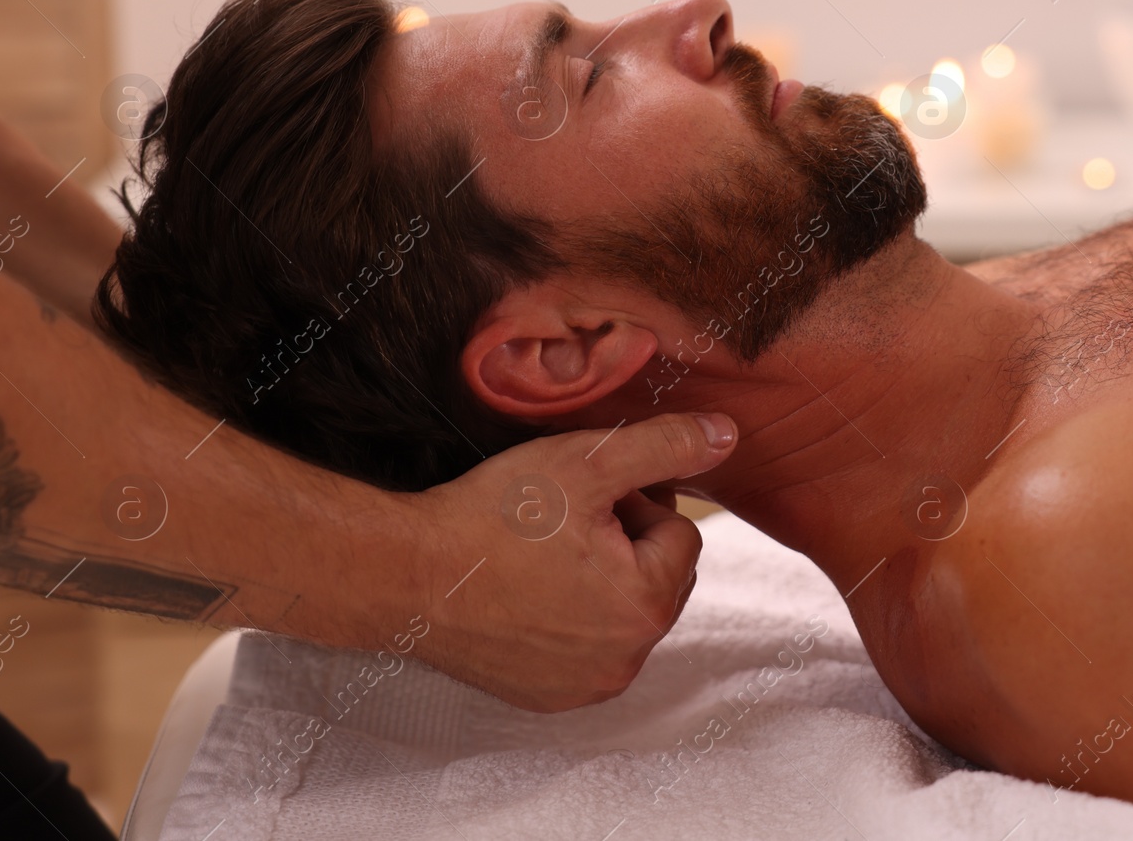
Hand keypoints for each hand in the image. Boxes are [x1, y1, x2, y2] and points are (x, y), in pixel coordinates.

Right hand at [397, 412, 735, 709]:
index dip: (637, 502)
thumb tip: (726, 436)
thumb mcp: (586, 462)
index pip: (679, 535)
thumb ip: (665, 447)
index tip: (585, 495)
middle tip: (565, 519)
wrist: (405, 574)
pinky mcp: (547, 696)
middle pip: (656, 578)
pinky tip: (527, 590)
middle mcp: (625, 660)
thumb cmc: (492, 517)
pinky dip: (569, 618)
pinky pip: (584, 647)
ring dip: (600, 579)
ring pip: (622, 612)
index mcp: (647, 606)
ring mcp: (585, 686)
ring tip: (544, 552)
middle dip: (625, 543)